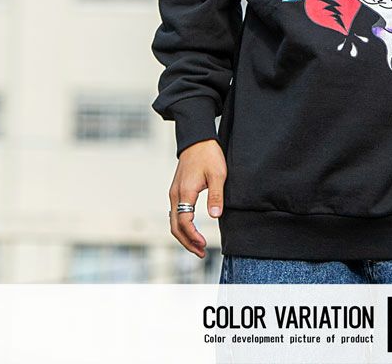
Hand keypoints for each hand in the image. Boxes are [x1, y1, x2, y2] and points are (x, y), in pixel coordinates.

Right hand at [168, 139, 226, 257]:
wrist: (198, 139)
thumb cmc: (209, 155)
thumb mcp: (218, 174)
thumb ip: (215, 196)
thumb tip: (215, 217)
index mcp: (184, 192)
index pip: (184, 222)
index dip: (193, 236)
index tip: (203, 245)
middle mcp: (175, 195)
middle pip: (175, 227)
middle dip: (187, 242)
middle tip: (200, 253)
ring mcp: (174, 193)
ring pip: (173, 221)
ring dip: (184, 236)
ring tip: (198, 245)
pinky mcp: (176, 190)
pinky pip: (175, 214)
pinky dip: (182, 226)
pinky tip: (192, 230)